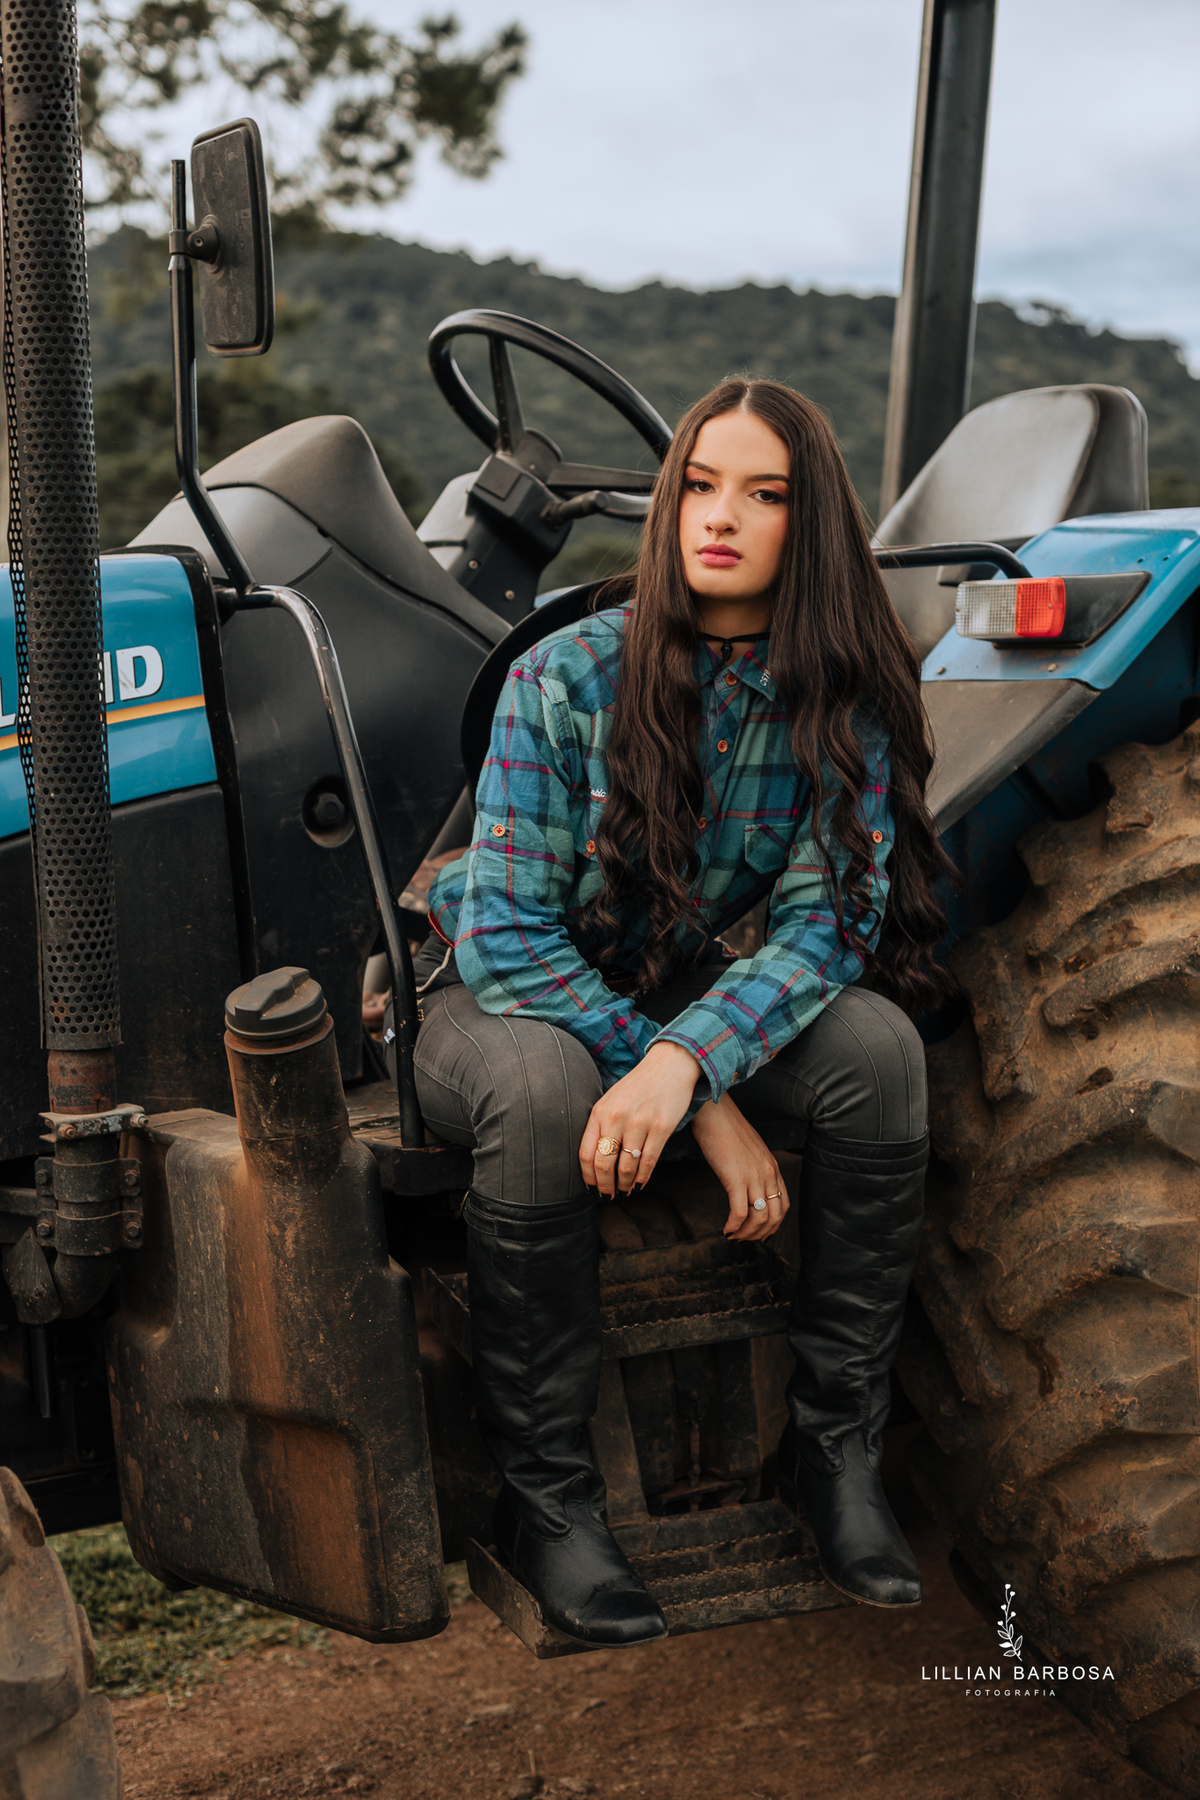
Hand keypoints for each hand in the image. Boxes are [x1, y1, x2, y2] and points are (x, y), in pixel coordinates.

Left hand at [579, 1041, 699, 1196]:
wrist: (669, 1065)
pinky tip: (640, 1184)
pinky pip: (647, 1161)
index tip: (592, 1188)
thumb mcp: (611, 1100)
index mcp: (600, 1112)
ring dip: (624, 1185)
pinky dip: (642, 1178)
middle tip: (608, 1196)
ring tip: (624, 1191)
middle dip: (605, 1187)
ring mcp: (639, 1122)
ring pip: (626, 1167)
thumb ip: (601, 1125)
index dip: (588, 1177)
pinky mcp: (661, 1127)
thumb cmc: (639, 1085)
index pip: (585, 1153)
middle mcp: (616, 1118)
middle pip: (603, 1165)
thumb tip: (595, 1161)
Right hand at [690, 1095, 788, 1240]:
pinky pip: (739, 1213)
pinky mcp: (735, 1179)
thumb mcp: (749, 1149)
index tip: (761, 1233)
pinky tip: (725, 1229)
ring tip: (733, 1236)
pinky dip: (733, 1226)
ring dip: (746, 1234)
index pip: (783, 1204)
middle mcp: (768, 1174)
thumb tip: (745, 1184)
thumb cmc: (726, 1128)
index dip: (774, 1224)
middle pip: (774, 1216)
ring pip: (758, 1218)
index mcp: (772, 1167)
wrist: (714, 1111)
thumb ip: (753, 1167)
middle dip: (760, 1233)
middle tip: (745, 1239)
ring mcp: (753, 1177)